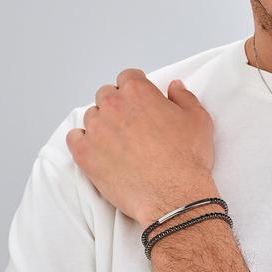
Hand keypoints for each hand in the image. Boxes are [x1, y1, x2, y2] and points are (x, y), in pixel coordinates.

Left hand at [66, 69, 218, 227]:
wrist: (173, 195)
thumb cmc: (186, 158)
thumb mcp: (198, 119)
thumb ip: (184, 97)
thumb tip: (175, 87)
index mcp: (139, 92)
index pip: (127, 76)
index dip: (135, 87)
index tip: (139, 99)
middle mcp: (113, 105)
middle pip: (106, 94)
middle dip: (117, 104)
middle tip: (130, 122)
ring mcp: (96, 129)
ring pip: (91, 116)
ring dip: (102, 123)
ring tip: (117, 141)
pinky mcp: (85, 153)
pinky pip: (74, 138)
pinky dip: (83, 141)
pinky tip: (97, 150)